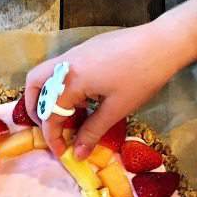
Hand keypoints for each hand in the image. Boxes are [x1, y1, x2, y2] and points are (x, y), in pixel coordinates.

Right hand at [24, 18, 196, 158]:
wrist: (163, 43)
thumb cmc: (141, 77)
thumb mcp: (117, 109)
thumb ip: (92, 131)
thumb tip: (77, 154)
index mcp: (71, 80)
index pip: (50, 113)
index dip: (53, 137)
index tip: (62, 153)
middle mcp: (66, 64)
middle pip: (33, 84)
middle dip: (35, 108)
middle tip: (50, 127)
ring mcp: (75, 53)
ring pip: (46, 73)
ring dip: (48, 95)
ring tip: (69, 114)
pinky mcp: (85, 49)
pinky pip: (62, 69)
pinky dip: (63, 86)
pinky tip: (86, 98)